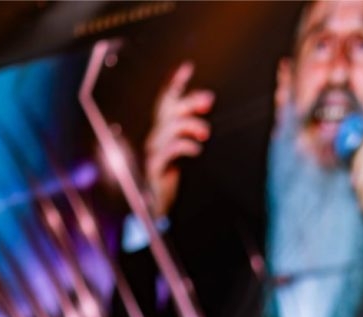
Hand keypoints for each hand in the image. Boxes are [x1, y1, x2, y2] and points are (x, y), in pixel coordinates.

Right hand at [144, 62, 214, 217]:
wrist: (159, 204)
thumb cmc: (176, 175)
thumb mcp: (187, 148)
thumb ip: (195, 127)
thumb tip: (208, 102)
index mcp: (164, 129)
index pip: (167, 99)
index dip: (174, 82)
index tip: (187, 67)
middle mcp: (156, 136)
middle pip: (168, 109)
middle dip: (188, 101)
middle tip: (209, 101)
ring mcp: (153, 150)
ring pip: (170, 127)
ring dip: (190, 125)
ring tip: (205, 132)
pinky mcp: (155, 166)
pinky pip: (169, 150)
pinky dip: (184, 146)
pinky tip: (197, 149)